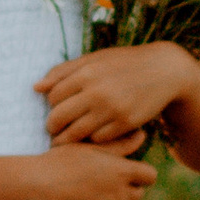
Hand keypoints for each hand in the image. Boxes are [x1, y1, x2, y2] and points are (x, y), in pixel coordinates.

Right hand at [33, 139, 156, 199]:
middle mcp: (120, 192)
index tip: (129, 173)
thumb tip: (143, 135)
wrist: (38, 184)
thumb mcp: (91, 147)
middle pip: (139, 195)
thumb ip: (120, 144)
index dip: (141, 174)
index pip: (150, 176)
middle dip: (129, 191)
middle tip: (112, 187)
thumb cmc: (62, 160)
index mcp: (121, 170)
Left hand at [41, 43, 189, 151]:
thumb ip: (63, 71)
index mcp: (86, 72)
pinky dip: (93, 139)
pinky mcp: (126, 124)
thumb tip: (35, 87)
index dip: (51, 105)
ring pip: (76, 134)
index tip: (55, 109)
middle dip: (52, 127)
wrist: (164, 71)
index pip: (52, 97)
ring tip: (67, 138)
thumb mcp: (94, 59)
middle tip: (54, 130)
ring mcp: (112, 109)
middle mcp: (96, 91)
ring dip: (68, 139)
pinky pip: (99, 139)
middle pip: (58, 118)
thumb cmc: (123, 63)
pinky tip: (93, 135)